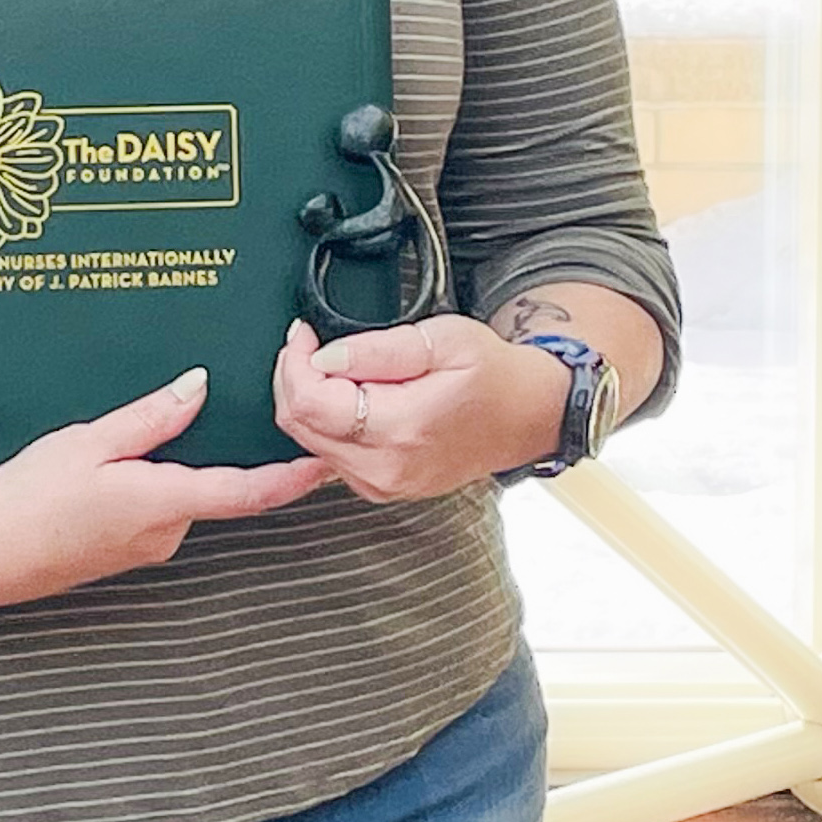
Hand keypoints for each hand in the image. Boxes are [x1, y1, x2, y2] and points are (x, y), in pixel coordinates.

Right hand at [0, 368, 328, 608]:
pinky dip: (150, 483)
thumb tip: (197, 387)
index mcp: (163, 502)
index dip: (295, 478)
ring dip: (173, 467)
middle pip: (214, 487)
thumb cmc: (28, 497)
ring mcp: (144, 547)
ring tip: (135, 433)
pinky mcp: (122, 550)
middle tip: (213, 408)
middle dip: (214, 452)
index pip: (248, 492)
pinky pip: (154, 508)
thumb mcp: (88, 441)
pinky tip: (112, 464)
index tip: (330, 458)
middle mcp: (165, 533)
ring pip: (179, 495)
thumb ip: (150, 418)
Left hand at [272, 317, 567, 503]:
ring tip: (335, 366)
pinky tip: (346, 395)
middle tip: (312, 345)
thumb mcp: (442, 339)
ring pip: (308, 441)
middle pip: (300, 425)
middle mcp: (386, 468)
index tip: (305, 334)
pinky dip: (324, 421)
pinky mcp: (382, 487)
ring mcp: (383, 484)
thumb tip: (325, 357)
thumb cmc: (492, 375)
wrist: (526, 414)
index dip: (295, 362)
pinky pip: (328, 454)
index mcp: (401, 430)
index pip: (310, 404)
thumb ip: (379, 349)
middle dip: (294, 377)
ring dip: (308, 399)